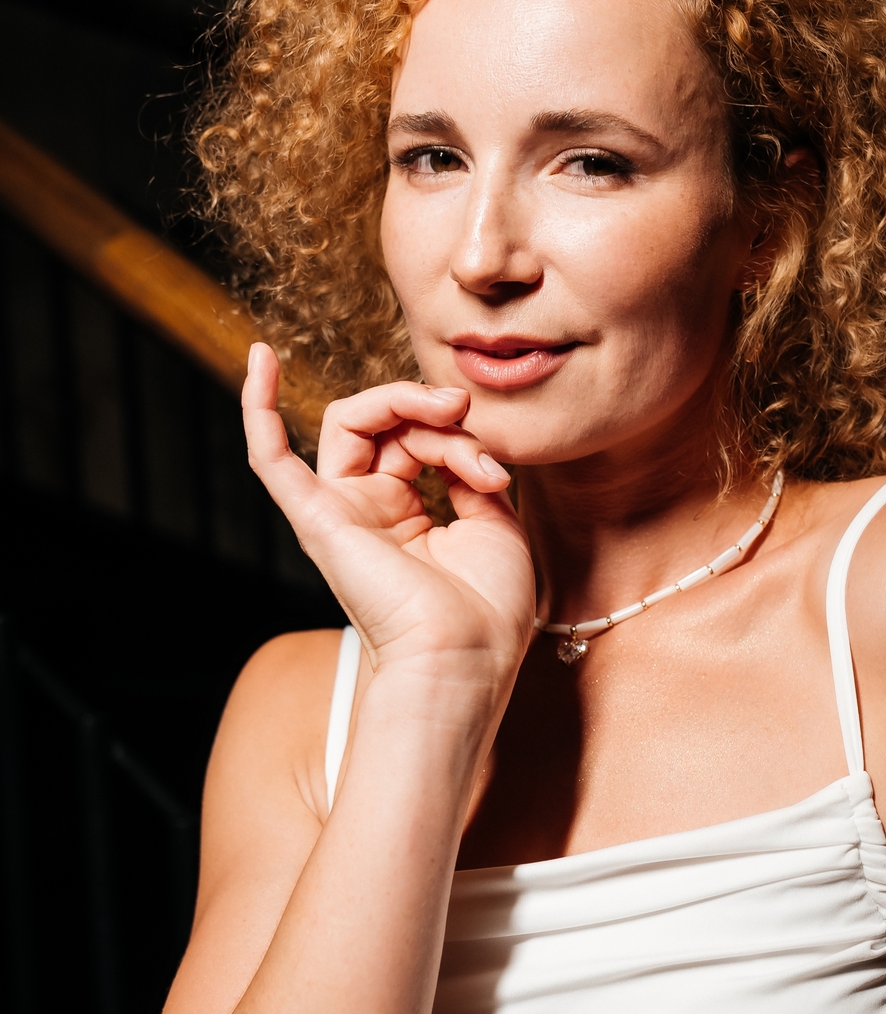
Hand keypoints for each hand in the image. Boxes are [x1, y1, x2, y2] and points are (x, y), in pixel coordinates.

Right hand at [242, 345, 533, 682]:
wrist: (465, 657)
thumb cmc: (487, 610)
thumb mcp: (495, 522)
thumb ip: (469, 470)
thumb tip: (456, 428)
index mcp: (410, 518)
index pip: (422, 440)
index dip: (462, 438)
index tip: (499, 471)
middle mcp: (369, 513)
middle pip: (387, 424)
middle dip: (430, 408)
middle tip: (465, 410)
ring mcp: (340, 515)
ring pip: (352, 422)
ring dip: (401, 400)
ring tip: (448, 408)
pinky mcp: (317, 521)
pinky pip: (270, 458)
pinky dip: (258, 407)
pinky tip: (259, 355)